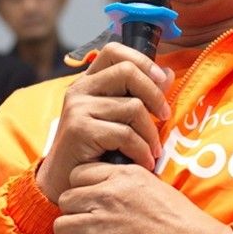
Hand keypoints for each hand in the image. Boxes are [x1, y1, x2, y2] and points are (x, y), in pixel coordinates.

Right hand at [35, 42, 173, 202]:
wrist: (65, 182)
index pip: (114, 51)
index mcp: (89, 81)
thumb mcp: (117, 117)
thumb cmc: (95, 150)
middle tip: (165, 117)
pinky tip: (144, 162)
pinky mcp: (80, 130)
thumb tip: (167, 74)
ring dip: (151, 133)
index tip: (162, 80)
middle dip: (155, 95)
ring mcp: (78, 108)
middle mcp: (80, 89)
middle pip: (127, 71)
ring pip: (133, 107)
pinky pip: (125, 134)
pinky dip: (142, 150)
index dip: (142, 60)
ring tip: (154, 150)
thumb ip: (138, 95)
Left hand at [54, 163, 231, 233]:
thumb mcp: (152, 183)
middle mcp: (107, 194)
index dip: (81, 188)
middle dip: (74, 212)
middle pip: (66, 199)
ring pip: (61, 225)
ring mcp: (101, 221)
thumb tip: (106, 183)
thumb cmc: (179, 217)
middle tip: (87, 224)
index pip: (78, 173)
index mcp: (122, 174)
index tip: (89, 201)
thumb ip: (125, 179)